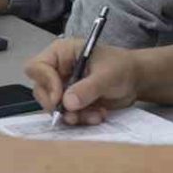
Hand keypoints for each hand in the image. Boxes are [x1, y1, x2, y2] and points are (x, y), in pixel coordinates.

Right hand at [24, 38, 140, 125]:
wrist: (136, 81)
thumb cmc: (122, 67)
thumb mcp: (107, 75)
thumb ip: (87, 88)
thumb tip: (67, 103)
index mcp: (61, 53)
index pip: (37, 67)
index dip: (45, 83)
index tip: (59, 98)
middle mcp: (57, 70)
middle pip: (41, 90)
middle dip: (58, 106)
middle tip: (75, 115)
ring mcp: (63, 87)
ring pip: (53, 107)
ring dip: (73, 115)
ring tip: (95, 115)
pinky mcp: (71, 102)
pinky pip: (66, 115)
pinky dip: (81, 119)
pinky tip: (98, 115)